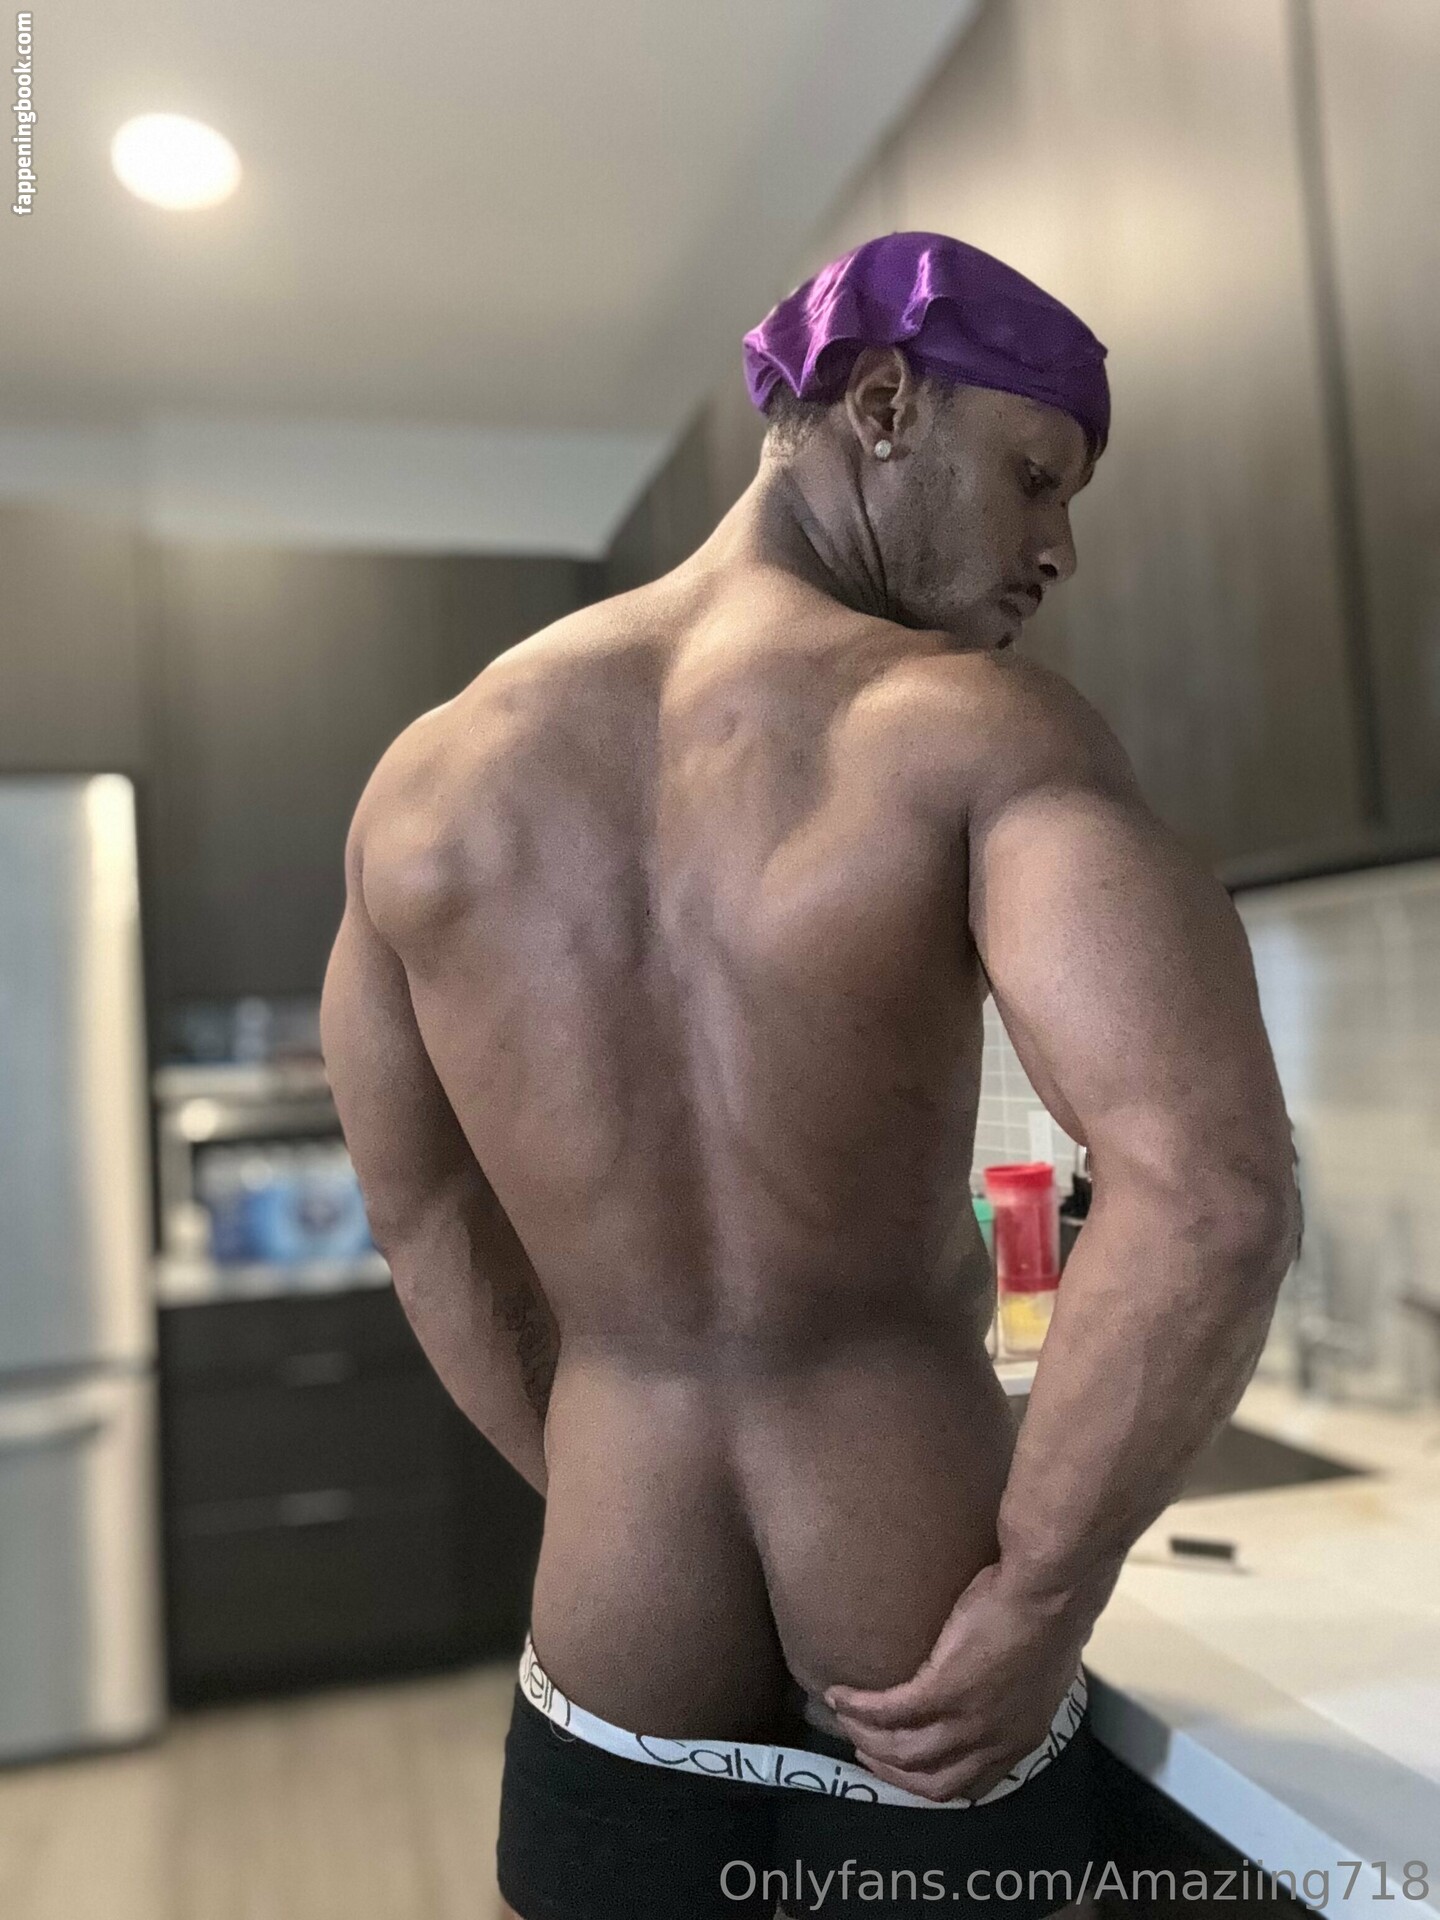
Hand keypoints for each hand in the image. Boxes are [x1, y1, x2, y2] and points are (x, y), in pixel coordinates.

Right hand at [824, 1561, 1088, 1803]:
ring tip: (844, 1721)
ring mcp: (968, 1721)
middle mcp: (993, 1742)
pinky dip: (860, 1708)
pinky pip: (889, 1710)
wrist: (1049, 1592)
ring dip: (868, 1740)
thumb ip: (1015, 1689)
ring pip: (904, 1752)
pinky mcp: (943, 1690)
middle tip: (865, 1751)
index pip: (968, 1781)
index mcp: (1018, 1739)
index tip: (905, 1763)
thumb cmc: (1048, 1615)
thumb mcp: (1037, 1671)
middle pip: (932, 1780)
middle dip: (892, 1771)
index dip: (930, 1778)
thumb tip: (996, 1679)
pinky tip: (840, 1695)